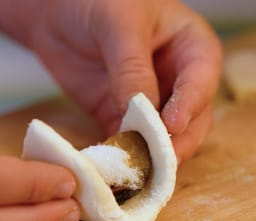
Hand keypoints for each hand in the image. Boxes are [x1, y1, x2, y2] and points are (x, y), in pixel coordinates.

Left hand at [27, 0, 221, 162]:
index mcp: (191, 47)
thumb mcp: (119, 25)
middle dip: (177, 142)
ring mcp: (150, 102)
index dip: (190, 104)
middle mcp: (177, 79)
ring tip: (136, 170)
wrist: (54, 10)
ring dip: (151, 156)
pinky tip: (114, 167)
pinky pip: (129, 142)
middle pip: (191, 120)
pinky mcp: (120, 117)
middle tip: (158, 161)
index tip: (171, 126)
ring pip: (163, 138)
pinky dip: (123, 156)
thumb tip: (143, 114)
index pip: (201, 80)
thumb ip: (132, 68)